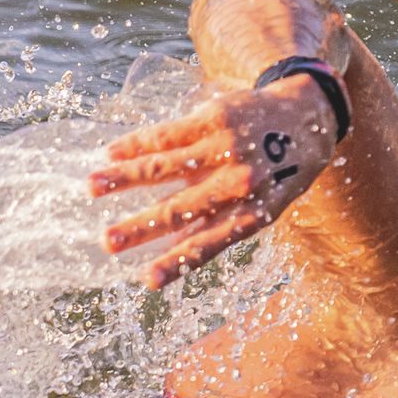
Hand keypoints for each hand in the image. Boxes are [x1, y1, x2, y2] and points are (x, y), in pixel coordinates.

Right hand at [89, 74, 336, 288]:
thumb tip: (172, 256)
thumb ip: (218, 226)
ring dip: (124, 177)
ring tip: (91, 186)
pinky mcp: (216, 118)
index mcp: (253, 213)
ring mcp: (228, 148)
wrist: (307, 116)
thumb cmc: (279, 172)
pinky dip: (137, 144)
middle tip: (106, 241)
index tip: (146, 281)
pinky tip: (112, 152)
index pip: (208, 245)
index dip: (176, 264)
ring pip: (166, 166)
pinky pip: (169, 133)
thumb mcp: (263, 206)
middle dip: (139, 227)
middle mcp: (241, 183)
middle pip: (180, 209)